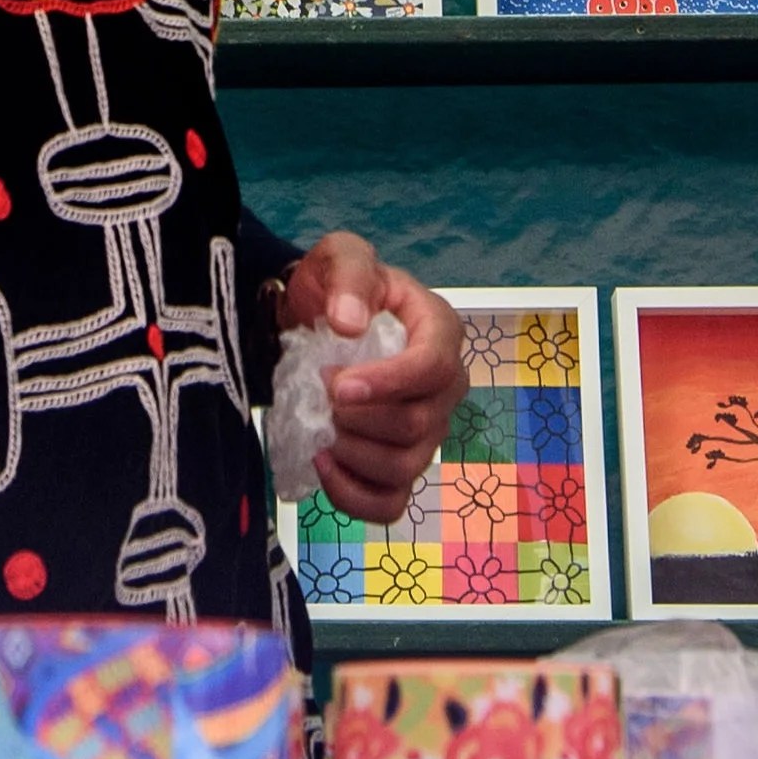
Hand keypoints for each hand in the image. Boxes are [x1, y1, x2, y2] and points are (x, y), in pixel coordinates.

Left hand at [277, 231, 463, 526]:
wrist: (313, 316)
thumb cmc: (335, 285)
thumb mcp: (341, 256)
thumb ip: (350, 277)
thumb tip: (350, 323)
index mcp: (440, 331)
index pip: (434, 369)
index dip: (388, 384)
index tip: (336, 386)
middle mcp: (445, 387)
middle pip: (420, 424)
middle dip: (360, 419)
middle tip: (320, 397)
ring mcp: (427, 430)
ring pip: (405, 466)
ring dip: (354, 455)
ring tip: (321, 428)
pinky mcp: (400, 463)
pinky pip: (391, 502)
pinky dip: (354, 496)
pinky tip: (323, 465)